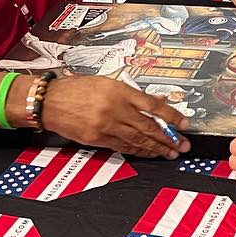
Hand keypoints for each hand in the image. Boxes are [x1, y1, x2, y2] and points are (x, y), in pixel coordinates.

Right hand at [41, 75, 191, 157]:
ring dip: (157, 148)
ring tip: (171, 153)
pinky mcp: (97, 139)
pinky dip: (139, 151)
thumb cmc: (77, 88)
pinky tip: (149, 153)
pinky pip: (123, 147)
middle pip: (149, 127)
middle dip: (169, 138)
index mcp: (119, 91)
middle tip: (183, 145)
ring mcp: (106, 126)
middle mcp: (115, 109)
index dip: (172, 116)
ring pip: (138, 140)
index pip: (153, 106)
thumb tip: (156, 104)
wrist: (50, 101)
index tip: (185, 123)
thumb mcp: (108, 83)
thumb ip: (132, 94)